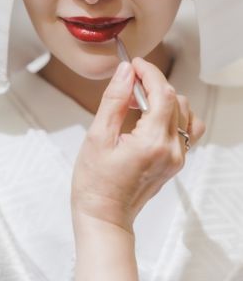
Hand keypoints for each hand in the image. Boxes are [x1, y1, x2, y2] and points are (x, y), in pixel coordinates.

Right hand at [71, 58, 205, 233]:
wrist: (104, 216)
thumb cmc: (95, 183)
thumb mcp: (97, 136)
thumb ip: (114, 101)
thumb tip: (125, 73)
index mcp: (153, 142)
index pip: (163, 93)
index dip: (149, 73)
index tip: (134, 64)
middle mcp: (172, 150)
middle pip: (176, 100)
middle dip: (153, 84)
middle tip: (127, 84)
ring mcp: (177, 158)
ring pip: (185, 114)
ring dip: (164, 100)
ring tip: (137, 103)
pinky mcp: (175, 163)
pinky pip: (185, 131)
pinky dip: (171, 116)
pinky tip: (149, 119)